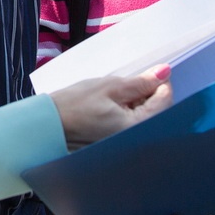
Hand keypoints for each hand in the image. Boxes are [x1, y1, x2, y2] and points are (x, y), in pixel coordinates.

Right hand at [50, 64, 172, 150]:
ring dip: (137, 102)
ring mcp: (128, 142)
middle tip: (126, 84)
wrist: (49, 125)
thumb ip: (141, 82)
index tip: (144, 74)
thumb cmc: (75, 104)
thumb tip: (165, 72)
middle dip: (147, 92)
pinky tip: (112, 106)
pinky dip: (128, 112)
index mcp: (138, 126)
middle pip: (158, 110)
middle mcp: (137, 139)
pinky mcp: (119, 143)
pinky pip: (134, 124)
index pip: (165, 100)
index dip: (158, 81)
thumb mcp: (110, 87)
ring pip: (146, 116)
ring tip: (115, 95)